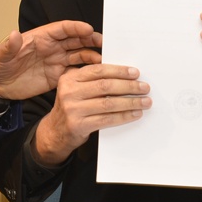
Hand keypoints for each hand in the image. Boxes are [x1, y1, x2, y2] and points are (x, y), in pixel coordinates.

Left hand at [0, 20, 102, 99]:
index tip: (88, 29)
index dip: (76, 28)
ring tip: (105, 60)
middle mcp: (51, 47)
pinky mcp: (57, 77)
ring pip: (79, 55)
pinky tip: (96, 75)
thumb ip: (9, 46)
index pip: (62, 29)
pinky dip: (86, 72)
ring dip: (92, 55)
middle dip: (90, 39)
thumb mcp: (0, 56)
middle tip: (104, 43)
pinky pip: (75, 72)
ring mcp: (55, 61)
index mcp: (40, 38)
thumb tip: (14, 35)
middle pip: (75, 40)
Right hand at [32, 64, 149, 166]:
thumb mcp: (74, 88)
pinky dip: (124, 116)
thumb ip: (91, 80)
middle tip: (144, 87)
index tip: (135, 73)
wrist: (56, 131)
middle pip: (105, 86)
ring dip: (130, 102)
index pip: (98, 70)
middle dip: (129, 86)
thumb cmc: (72, 107)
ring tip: (145, 101)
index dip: (118, 71)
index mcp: (69, 78)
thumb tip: (125, 75)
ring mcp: (72, 109)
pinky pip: (107, 119)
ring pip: (108, 103)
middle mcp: (69, 92)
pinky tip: (135, 114)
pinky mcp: (79, 125)